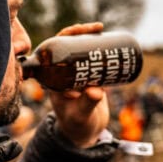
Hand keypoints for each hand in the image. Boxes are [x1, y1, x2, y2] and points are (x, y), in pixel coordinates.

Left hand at [48, 22, 109, 147]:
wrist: (85, 134)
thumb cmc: (77, 126)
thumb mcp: (81, 115)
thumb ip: (86, 105)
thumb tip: (96, 91)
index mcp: (53, 79)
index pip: (54, 51)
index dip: (64, 37)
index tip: (78, 31)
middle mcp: (62, 74)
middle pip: (68, 45)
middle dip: (81, 32)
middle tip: (97, 27)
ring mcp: (76, 74)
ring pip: (80, 49)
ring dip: (90, 37)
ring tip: (103, 29)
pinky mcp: (89, 77)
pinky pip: (91, 58)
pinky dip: (98, 48)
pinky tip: (108, 38)